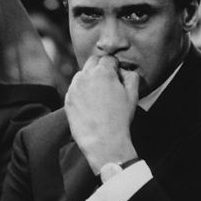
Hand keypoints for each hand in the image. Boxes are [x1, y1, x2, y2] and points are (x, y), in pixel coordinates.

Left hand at [64, 55, 138, 173]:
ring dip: (89, 78)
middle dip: (100, 67)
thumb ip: (131, 76)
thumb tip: (124, 71)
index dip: (114, 66)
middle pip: (92, 62)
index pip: (108, 59)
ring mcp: (74, 88)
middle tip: (107, 81)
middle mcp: (86, 76)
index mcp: (103, 72)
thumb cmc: (120, 119)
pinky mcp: (67, 100)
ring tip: (98, 94)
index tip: (117, 75)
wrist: (103, 141)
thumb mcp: (133, 95)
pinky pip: (74, 89)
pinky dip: (81, 91)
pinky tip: (89, 104)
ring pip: (81, 75)